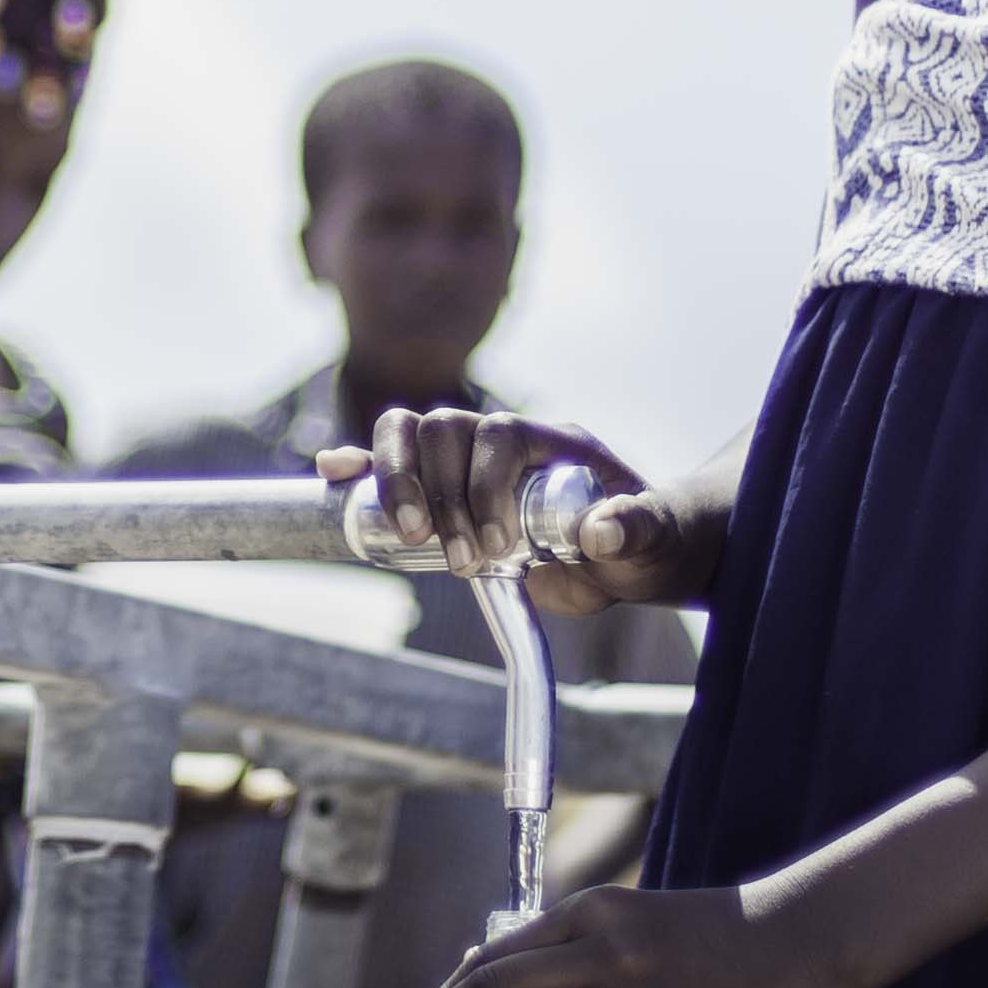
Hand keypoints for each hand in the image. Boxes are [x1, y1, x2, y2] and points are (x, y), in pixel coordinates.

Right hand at [317, 409, 718, 614]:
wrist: (639, 550)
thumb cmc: (647, 541)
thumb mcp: (653, 540)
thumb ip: (637, 530)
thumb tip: (603, 529)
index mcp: (554, 441)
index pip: (501, 435)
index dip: (487, 485)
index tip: (498, 547)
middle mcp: (506, 438)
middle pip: (444, 427)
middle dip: (439, 493)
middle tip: (457, 559)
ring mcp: (470, 459)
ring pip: (411, 434)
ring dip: (398, 483)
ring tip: (413, 538)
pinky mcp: (446, 488)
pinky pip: (395, 462)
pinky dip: (362, 466)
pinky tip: (334, 474)